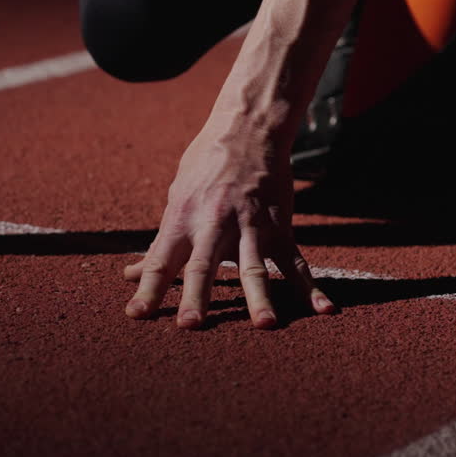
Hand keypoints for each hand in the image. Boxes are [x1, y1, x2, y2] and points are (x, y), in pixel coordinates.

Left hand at [124, 119, 335, 328]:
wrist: (248, 130)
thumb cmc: (205, 167)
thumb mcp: (176, 199)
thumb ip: (160, 244)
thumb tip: (131, 275)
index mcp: (183, 219)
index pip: (160, 260)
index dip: (147, 289)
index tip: (136, 315)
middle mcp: (214, 225)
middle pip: (202, 266)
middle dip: (196, 297)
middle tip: (190, 326)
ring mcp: (250, 227)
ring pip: (254, 268)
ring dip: (259, 298)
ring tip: (265, 325)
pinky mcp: (279, 228)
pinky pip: (296, 263)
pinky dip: (311, 288)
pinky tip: (324, 310)